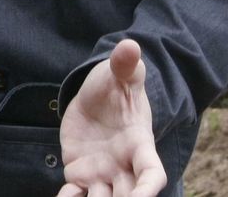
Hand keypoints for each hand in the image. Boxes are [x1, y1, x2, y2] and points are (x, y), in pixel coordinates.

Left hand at [56, 39, 166, 196]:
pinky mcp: (80, 175)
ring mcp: (102, 174)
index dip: (149, 188)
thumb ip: (125, 64)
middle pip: (129, 196)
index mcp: (139, 144)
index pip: (151, 173)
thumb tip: (129, 45)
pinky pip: (75, 196)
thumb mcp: (120, 73)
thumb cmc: (116, 86)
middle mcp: (123, 166)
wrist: (96, 99)